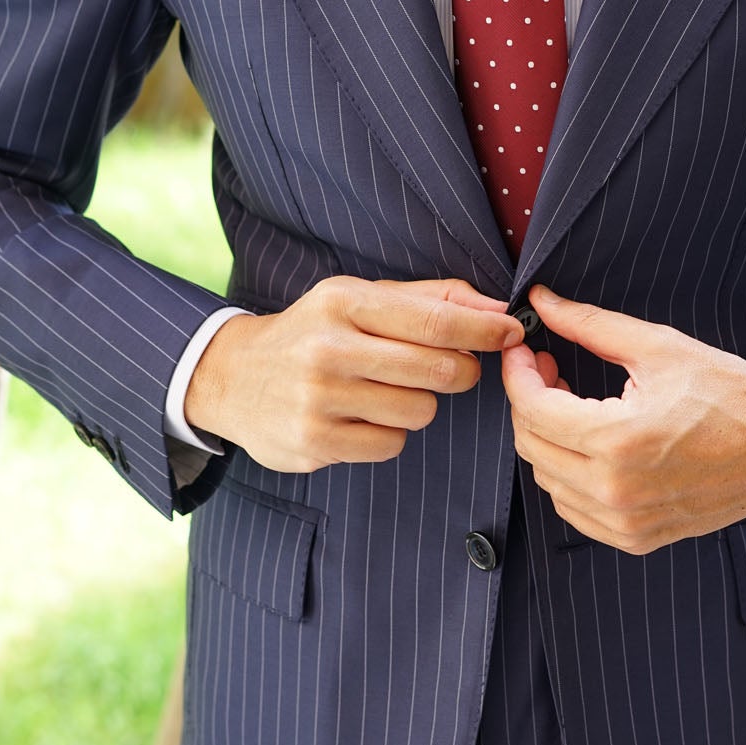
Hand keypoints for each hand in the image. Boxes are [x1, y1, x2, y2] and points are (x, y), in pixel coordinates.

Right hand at [185, 275, 523, 471]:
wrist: (232, 377)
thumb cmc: (314, 333)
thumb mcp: (359, 299)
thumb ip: (431, 300)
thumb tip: (499, 311)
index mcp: (343, 303)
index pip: (434, 320)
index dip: (484, 330)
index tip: (514, 332)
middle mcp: (328, 349)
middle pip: (437, 370)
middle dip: (459, 371)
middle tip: (451, 369)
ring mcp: (319, 400)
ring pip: (420, 412)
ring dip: (418, 404)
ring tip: (386, 392)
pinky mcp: (315, 443)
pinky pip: (391, 444)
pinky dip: (388, 433)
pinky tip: (360, 417)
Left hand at [501, 285, 745, 554]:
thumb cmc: (731, 393)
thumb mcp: (659, 347)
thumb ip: (591, 326)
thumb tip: (540, 302)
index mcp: (618, 441)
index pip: (533, 409)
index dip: (518, 373)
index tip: (524, 349)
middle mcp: (615, 490)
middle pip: (532, 446)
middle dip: (530, 401)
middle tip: (549, 368)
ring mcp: (625, 521)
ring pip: (547, 481)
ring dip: (547, 439)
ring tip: (571, 404)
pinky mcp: (636, 538)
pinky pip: (574, 510)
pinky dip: (568, 476)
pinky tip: (589, 445)